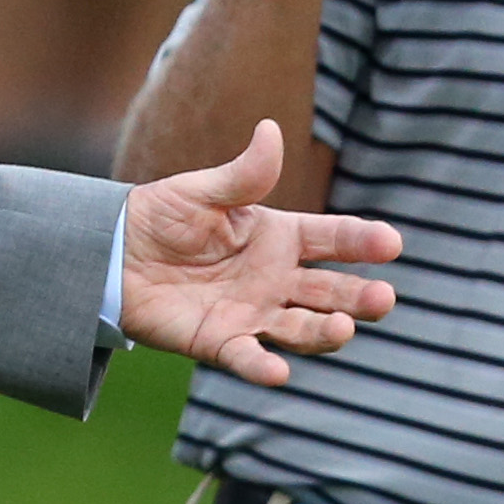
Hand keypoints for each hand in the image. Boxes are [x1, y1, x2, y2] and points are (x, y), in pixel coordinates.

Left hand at [120, 120, 400, 385]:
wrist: (112, 252)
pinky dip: (263, 367)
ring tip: (343, 328)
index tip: (392, 243)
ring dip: (325, 332)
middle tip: (383, 298)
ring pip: (301, 328)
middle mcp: (274, 279)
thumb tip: (270, 131)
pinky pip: (247, 357)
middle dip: (359, 297)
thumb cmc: (160, 216)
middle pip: (330, 292)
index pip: (332, 239)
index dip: (362, 241)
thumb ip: (242, 175)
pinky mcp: (220, 341)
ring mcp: (252, 312)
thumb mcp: (201, 191)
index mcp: (278, 237)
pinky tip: (279, 371)